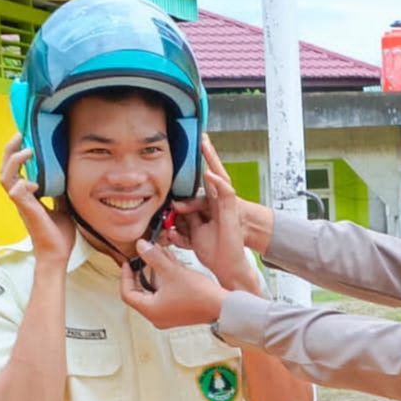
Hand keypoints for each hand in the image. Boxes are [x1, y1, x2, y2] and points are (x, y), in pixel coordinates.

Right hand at [0, 136, 74, 265]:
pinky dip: (22, 184)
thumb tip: (67, 175)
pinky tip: (33, 182)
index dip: (16, 153)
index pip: (15, 170)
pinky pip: (15, 193)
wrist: (57, 254)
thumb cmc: (58, 234)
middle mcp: (20, 197)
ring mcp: (21, 204)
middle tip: (19, 135)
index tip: (25, 138)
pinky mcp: (26, 211)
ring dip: (13, 162)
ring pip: (5, 178)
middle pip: (5, 169)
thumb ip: (60, 191)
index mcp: (27, 195)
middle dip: (9, 150)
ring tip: (27, 151)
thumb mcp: (63, 206)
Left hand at [120, 239, 224, 327]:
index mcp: (151, 310)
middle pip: (140, 292)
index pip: (127, 294)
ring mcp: (167, 315)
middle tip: (143, 259)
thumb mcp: (172, 272)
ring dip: (155, 274)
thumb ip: (154, 257)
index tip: (129, 263)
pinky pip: (165, 294)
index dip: (125, 276)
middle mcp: (157, 316)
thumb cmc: (199, 296)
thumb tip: (141, 246)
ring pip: (154, 292)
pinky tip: (171, 265)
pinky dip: (165, 281)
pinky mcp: (178, 312)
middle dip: (142, 272)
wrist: (222, 307)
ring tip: (159, 257)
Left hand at [169, 137, 255, 290]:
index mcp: (211, 204)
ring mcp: (226, 203)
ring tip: (206, 144)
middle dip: (208, 154)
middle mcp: (219, 201)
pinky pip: (225, 192)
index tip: (195, 146)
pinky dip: (217, 181)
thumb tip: (169, 214)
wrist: (229, 263)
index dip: (201, 164)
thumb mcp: (192, 233)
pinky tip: (209, 172)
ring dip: (213, 159)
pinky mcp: (232, 209)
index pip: (204, 180)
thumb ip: (183, 222)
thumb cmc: (214, 250)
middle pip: (213, 172)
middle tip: (202, 136)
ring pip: (220, 176)